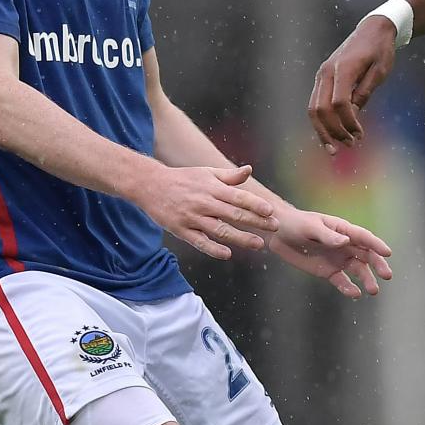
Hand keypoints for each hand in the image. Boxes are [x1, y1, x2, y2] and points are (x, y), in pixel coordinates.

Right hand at [134, 161, 278, 259]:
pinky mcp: (181, 230)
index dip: (255, 205)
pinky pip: (200, 242)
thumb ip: (229, 176)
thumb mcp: (206, 173)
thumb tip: (249, 170)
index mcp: (212, 188)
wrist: (150, 185)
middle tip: (275, 227)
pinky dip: (213, 249)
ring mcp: (193, 218)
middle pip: (234, 214)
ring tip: (259, 244)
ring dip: (241, 238)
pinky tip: (228, 254)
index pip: (238, 197)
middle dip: (256, 222)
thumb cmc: (183, 179)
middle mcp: (204, 203)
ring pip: (220, 230)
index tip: (271, 211)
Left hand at [269, 208, 394, 297]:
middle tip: (387, 275)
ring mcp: (338, 259)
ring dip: (367, 279)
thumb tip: (345, 242)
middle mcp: (345, 245)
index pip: (364, 237)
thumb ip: (328, 236)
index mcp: (343, 230)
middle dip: (378, 265)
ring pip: (358, 270)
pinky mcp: (329, 271)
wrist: (279, 234)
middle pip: (367, 255)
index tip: (388, 253)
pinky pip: (342, 281)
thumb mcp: (310, 227)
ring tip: (373, 291)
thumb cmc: (296, 224)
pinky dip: (349, 288)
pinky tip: (355, 294)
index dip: (377, 245)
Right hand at [310, 15, 397, 151]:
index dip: (348, 122)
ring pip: (313, 108)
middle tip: (351, 145)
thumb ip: (364, 92)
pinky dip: (322, 121)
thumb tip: (352, 115)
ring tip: (336, 148)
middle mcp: (326, 72)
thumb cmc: (381, 50)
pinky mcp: (322, 79)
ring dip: (324, 131)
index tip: (360, 135)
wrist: (373, 29)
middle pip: (320, 109)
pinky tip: (331, 135)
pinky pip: (316, 103)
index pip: (339, 102)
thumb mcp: (380, 71)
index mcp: (343, 68)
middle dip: (333, 131)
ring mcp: (322, 75)